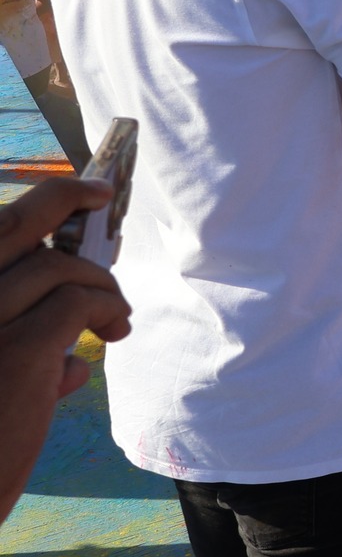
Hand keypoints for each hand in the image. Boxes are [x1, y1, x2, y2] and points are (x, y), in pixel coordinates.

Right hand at [0, 178, 129, 520]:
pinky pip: (80, 303)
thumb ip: (14, 353)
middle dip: (64, 197)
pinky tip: (112, 332)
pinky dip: (105, 308)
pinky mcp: (16, 351)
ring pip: (60, 267)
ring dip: (101, 284)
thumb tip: (69, 365)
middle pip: (12, 220)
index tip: (81, 191)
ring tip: (115, 317)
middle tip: (103, 196)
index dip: (39, 203)